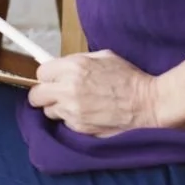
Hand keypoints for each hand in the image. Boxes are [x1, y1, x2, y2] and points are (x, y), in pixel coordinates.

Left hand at [27, 51, 159, 136]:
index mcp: (74, 67)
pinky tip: (87, 114)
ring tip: (76, 105)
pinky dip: (71, 120)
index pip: (41, 72)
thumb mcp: (104, 57)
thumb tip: (61, 65)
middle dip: (44, 94)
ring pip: (48, 111)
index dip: (48, 76)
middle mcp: (68, 89)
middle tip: (56, 94)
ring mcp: (72, 111)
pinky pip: (64, 124)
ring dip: (58, 108)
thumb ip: (78, 60)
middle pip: (36, 95)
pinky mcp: (79, 127)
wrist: (148, 104)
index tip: (53, 79)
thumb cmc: (129, 79)